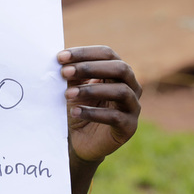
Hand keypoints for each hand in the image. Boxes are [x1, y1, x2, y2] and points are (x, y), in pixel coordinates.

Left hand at [58, 46, 140, 163]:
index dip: (84, 53)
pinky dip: (93, 112)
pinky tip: (75, 111)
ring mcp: (133, 107)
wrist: (78, 140)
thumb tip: (61, 59)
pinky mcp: (129, 127)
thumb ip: (72, 73)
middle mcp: (131, 86)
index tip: (60, 57)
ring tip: (67, 94)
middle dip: (90, 67)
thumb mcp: (73, 87)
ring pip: (121, 91)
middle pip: (120, 68)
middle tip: (64, 72)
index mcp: (117, 72)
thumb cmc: (78, 107)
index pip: (107, 54)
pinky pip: (115, 117)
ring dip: (91, 90)